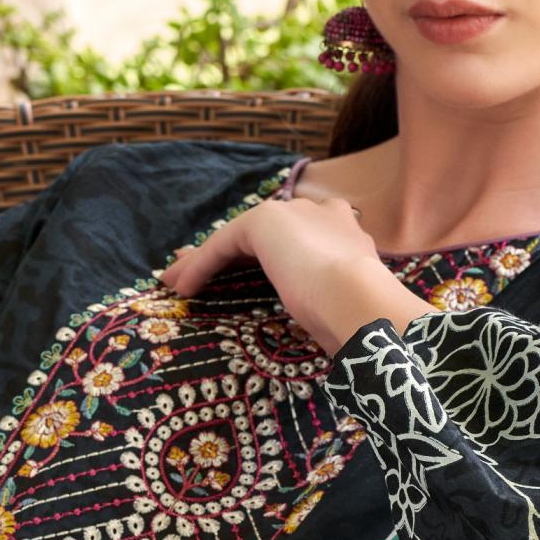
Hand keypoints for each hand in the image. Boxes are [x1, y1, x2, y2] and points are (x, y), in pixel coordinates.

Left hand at [156, 191, 428, 353]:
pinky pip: (223, 244)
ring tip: (177, 282)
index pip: (295, 238)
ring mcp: (293, 214)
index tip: (244, 277)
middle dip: (227, 253)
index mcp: (344, 232)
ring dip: (204, 260)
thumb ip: (330, 301)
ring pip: (237, 237)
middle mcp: (318, 213)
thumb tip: (329, 327)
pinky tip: (184, 288)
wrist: (362, 300)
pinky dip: (201, 265)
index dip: (265, 257)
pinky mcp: (265, 222)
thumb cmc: (361, 315)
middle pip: (260, 232)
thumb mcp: (343, 306)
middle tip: (196, 274)